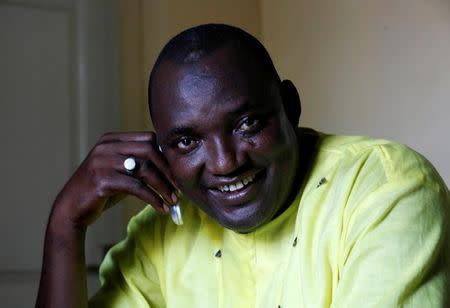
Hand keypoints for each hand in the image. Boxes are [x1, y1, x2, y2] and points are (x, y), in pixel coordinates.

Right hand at [51, 132, 176, 227]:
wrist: (71, 209)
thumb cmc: (101, 191)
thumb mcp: (120, 172)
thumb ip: (139, 164)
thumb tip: (171, 167)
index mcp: (112, 139)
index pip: (148, 139)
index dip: (165, 156)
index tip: (176, 173)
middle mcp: (106, 147)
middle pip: (149, 150)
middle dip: (168, 170)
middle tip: (178, 188)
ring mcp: (102, 162)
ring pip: (145, 169)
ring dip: (163, 186)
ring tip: (172, 201)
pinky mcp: (101, 180)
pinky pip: (136, 187)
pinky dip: (152, 198)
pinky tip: (160, 208)